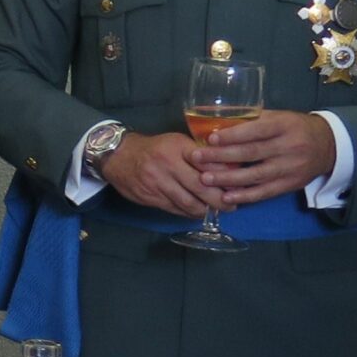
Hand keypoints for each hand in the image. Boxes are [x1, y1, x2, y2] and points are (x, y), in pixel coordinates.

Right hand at [99, 129, 220, 218]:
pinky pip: (176, 209)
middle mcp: (168, 165)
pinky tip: (198, 212)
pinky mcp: (151, 198)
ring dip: (206, 210)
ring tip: (217, 211)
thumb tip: (226, 169)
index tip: (238, 184)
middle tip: (232, 205)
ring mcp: (158, 183)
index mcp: (177, 148)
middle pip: (200, 186)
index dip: (224, 175)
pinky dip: (190, 213)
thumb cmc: (154, 148)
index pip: (206, 162)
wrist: (118, 156)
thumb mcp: (176, 143)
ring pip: (188, 202)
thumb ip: (199, 154)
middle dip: (219, 199)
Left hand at [194, 110, 336, 205]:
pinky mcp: (291, 184)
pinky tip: (226, 196)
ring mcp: (290, 168)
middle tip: (196, 158)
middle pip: (252, 153)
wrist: (328, 146)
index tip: (209, 138)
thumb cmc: (293, 127)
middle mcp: (289, 147)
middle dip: (221, 156)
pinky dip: (245, 196)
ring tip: (204, 179)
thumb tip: (216, 119)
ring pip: (256, 175)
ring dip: (228, 178)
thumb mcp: (278, 117)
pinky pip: (265, 192)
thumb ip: (252, 119)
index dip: (232, 135)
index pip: (256, 131)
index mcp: (284, 126)